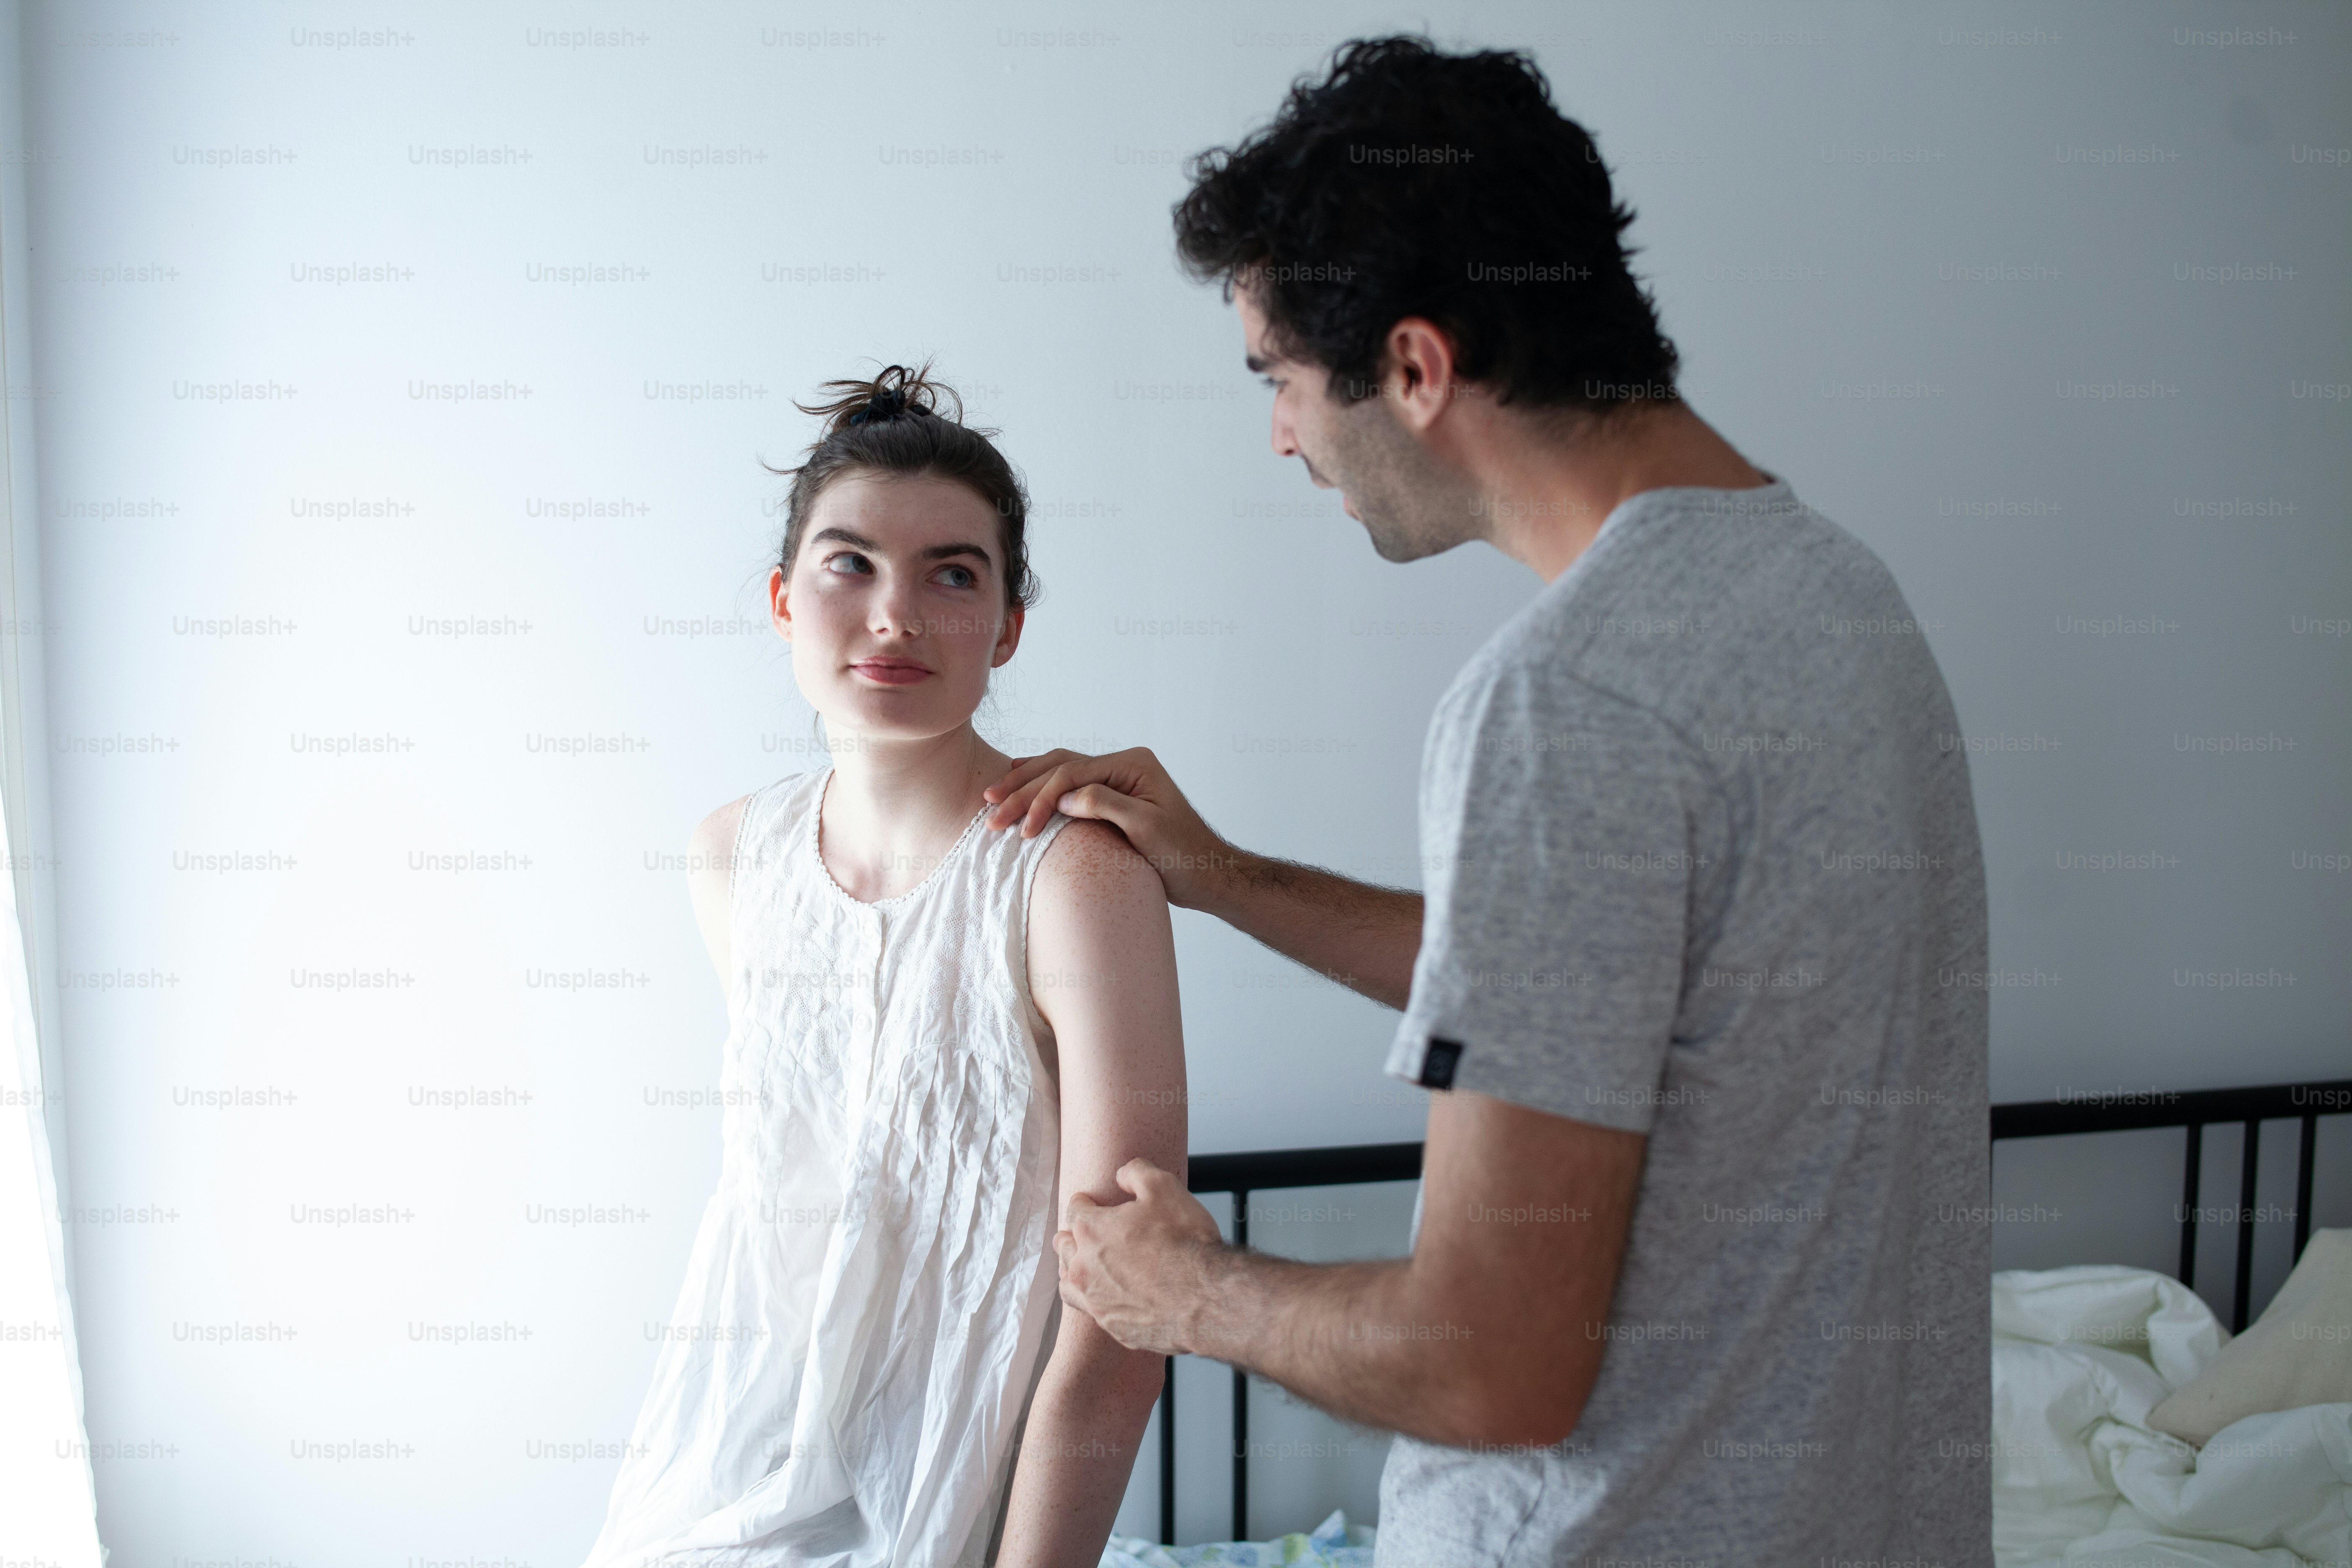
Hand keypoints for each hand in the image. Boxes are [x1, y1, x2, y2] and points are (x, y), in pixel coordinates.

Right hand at [982, 747, 1239, 910]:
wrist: (1207, 873)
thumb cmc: (1184, 855)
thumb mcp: (1147, 829)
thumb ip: (1105, 805)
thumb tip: (1063, 799)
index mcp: (1133, 764)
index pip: (1073, 773)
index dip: (1041, 798)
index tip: (1021, 829)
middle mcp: (1124, 765)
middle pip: (1061, 766)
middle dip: (1023, 787)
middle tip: (990, 808)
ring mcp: (1117, 779)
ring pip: (1060, 770)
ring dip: (1026, 783)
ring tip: (992, 795)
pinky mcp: (1111, 797)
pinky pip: (1069, 784)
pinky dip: (1042, 786)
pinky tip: (1021, 783)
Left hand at [1054, 1158, 1224, 1355]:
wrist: (1205, 1299)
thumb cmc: (1186, 1245)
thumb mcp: (1164, 1187)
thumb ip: (1135, 1173)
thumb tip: (1122, 1174)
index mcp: (1092, 1230)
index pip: (1075, 1209)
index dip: (1085, 1202)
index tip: (1091, 1202)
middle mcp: (1084, 1267)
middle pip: (1064, 1245)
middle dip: (1074, 1234)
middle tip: (1088, 1232)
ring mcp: (1095, 1300)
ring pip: (1068, 1281)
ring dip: (1075, 1268)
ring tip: (1087, 1264)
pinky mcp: (1111, 1326)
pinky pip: (1090, 1310)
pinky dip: (1094, 1298)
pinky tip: (1109, 1295)